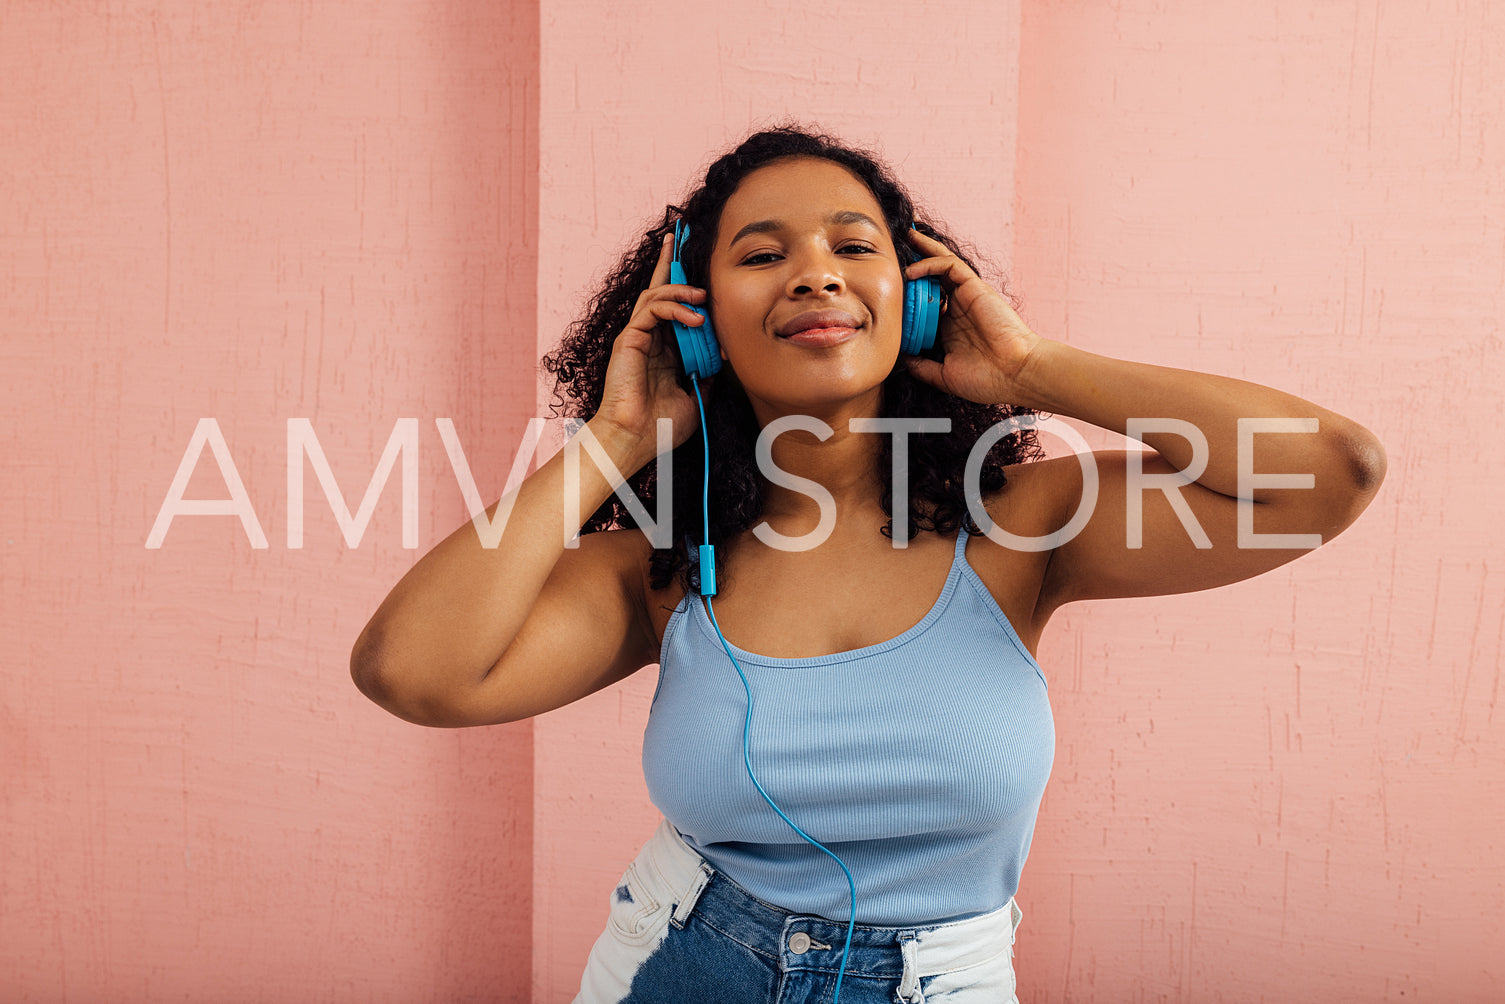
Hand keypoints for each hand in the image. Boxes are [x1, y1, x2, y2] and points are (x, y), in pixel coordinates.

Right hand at [593, 231, 707, 465]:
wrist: (635, 441)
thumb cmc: (661, 426)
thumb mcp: (697, 397)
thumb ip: (708, 374)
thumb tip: (725, 356)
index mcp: (663, 350)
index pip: (675, 309)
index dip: (687, 289)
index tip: (706, 276)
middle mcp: (649, 339)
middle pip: (659, 289)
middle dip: (671, 262)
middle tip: (681, 236)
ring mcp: (636, 337)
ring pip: (655, 294)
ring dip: (681, 289)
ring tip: (703, 297)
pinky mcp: (628, 339)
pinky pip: (651, 309)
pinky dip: (673, 307)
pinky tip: (695, 318)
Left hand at [901, 229, 1043, 405]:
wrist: (1015, 374)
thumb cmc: (987, 379)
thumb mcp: (944, 376)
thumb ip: (922, 366)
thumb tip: (900, 359)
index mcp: (949, 328)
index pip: (923, 302)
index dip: (907, 293)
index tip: (885, 290)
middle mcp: (956, 308)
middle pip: (932, 277)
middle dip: (914, 260)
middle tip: (895, 247)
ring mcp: (965, 297)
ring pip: (941, 263)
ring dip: (922, 250)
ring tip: (904, 237)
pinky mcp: (974, 288)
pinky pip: (950, 265)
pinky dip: (930, 262)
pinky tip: (913, 270)